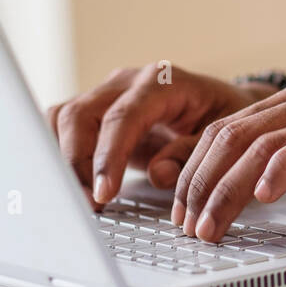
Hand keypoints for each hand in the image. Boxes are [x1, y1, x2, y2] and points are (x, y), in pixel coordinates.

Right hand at [46, 63, 266, 206]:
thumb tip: (160, 173)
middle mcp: (128, 82)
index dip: (110, 156)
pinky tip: (72, 184)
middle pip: (82, 114)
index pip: (124, 116)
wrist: (222, 105)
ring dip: (64, 160)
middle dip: (77, 162)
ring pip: (64, 118)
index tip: (105, 193)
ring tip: (83, 199)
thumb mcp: (223, 136)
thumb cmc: (225, 120)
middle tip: (90, 204)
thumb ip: (192, 154)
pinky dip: (60, 154)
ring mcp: (108, 94)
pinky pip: (62, 126)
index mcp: (163, 82)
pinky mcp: (96, 111)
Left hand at [172, 83, 285, 240]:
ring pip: (260, 145)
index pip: (227, 132)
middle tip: (187, 225)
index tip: (182, 210)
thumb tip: (246, 193)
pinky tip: (261, 197)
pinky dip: (277, 171)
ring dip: (226, 189)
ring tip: (211, 224)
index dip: (195, 171)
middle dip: (200, 185)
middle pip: (232, 137)